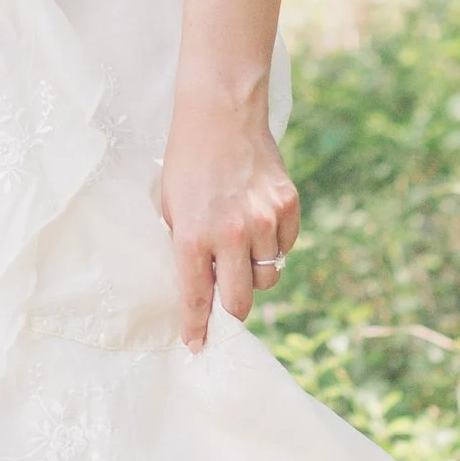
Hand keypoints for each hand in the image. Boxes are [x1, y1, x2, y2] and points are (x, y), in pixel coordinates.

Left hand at [158, 94, 300, 351]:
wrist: (221, 114)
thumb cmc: (188, 162)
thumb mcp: (171, 207)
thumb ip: (186, 248)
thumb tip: (199, 287)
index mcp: (193, 236)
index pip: (197, 299)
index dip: (197, 328)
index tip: (197, 346)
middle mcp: (231, 234)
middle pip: (241, 300)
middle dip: (233, 308)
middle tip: (228, 298)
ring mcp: (264, 220)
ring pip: (267, 275)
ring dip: (255, 271)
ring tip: (242, 246)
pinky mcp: (288, 206)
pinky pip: (285, 247)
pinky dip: (274, 246)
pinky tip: (259, 224)